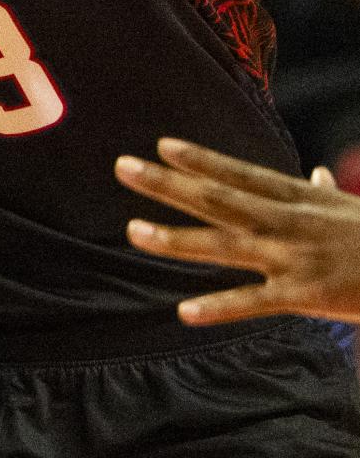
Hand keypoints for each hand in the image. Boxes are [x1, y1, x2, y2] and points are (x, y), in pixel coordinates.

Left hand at [116, 137, 359, 323]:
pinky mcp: (307, 295)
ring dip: (174, 239)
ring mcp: (295, 257)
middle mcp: (289, 222)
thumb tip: (317, 175)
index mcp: (300, 200)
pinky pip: (254, 303)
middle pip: (217, 199)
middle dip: (167, 183)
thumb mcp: (355, 210)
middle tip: (122, 167)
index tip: (161, 146)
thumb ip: (326, 195)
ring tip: (130, 231)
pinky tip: (184, 311)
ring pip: (224, 245)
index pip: (241, 174)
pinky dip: (219, 307)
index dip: (200, 160)